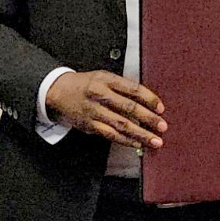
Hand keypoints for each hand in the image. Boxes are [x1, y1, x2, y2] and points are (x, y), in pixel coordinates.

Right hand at [45, 70, 166, 149]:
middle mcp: (100, 94)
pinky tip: (136, 143)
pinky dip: (125, 140)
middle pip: (129, 108)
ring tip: (154, 140)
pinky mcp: (89, 125)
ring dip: (140, 134)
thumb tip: (146, 101)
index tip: (160, 107)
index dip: (149, 99)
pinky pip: (110, 134)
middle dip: (149, 119)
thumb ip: (122, 87)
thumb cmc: (84, 84)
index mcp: (106, 79)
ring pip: (121, 124)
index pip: (133, 89)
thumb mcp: (102, 77)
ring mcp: (94, 111)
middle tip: (162, 126)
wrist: (57, 91)